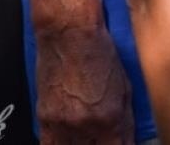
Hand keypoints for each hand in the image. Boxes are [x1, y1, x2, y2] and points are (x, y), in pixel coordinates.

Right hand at [33, 25, 133, 144]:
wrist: (69, 34)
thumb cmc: (99, 52)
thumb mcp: (125, 87)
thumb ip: (125, 118)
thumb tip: (126, 138)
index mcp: (109, 118)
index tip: (122, 143)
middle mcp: (84, 125)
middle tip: (106, 138)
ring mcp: (61, 124)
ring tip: (88, 138)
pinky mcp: (43, 118)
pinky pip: (49, 144)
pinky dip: (59, 144)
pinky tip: (67, 140)